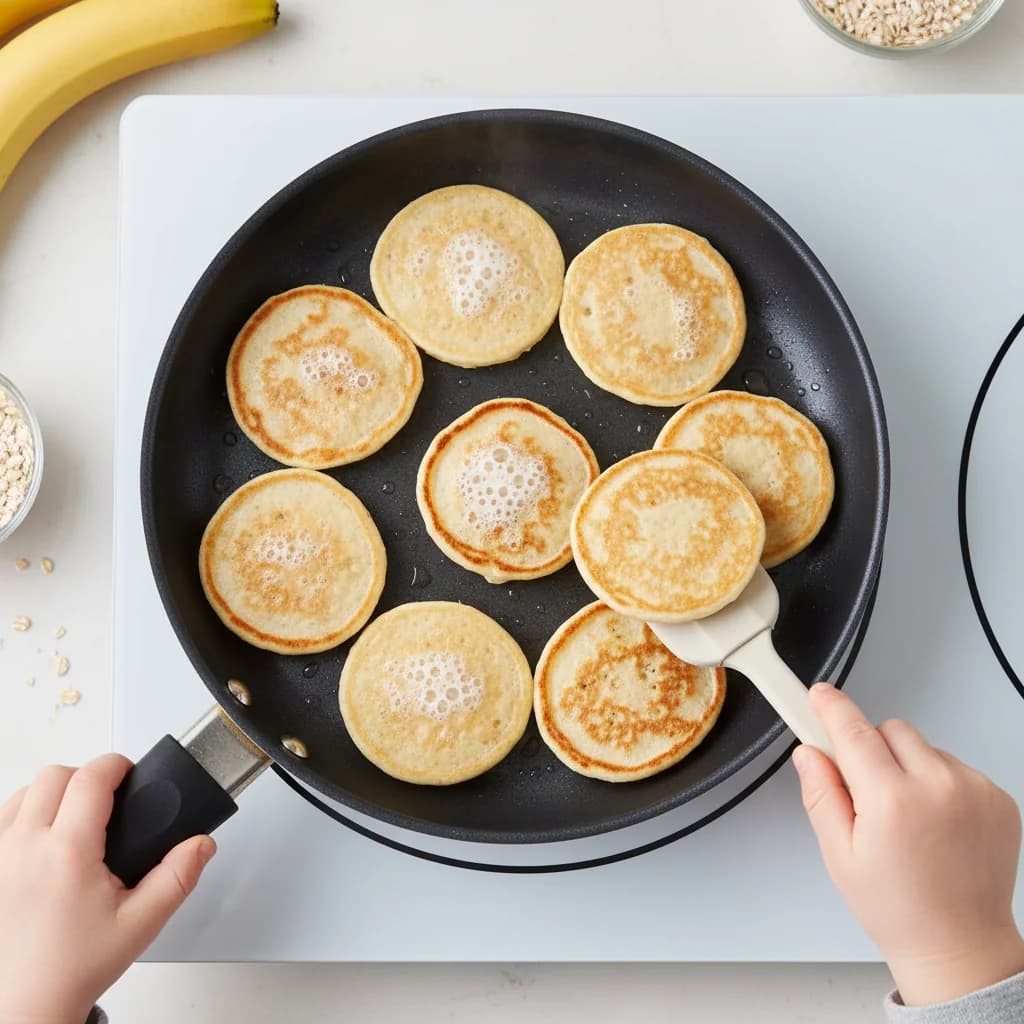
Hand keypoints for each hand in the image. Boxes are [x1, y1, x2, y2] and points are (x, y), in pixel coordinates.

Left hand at [0, 755, 215, 1023]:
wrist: (25, 1005)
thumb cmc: (72, 968)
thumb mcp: (142, 922)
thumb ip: (178, 877)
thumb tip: (201, 843)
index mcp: (69, 852)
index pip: (92, 777)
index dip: (117, 765)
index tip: (129, 773)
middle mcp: (26, 846)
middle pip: (56, 775)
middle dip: (87, 777)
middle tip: (107, 799)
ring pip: (24, 791)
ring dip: (52, 793)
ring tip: (74, 819)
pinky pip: (1, 816)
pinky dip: (23, 814)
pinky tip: (42, 836)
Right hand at [794, 683, 1023, 1006]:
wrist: (960, 945)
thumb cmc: (899, 909)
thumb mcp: (839, 855)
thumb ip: (821, 794)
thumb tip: (809, 753)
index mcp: (892, 802)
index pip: (854, 732)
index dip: (831, 708)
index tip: (818, 694)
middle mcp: (938, 788)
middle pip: (890, 730)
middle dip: (871, 748)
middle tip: (866, 790)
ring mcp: (975, 791)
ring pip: (923, 746)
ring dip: (907, 765)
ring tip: (907, 816)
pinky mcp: (998, 797)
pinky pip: (954, 765)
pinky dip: (939, 781)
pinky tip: (935, 822)